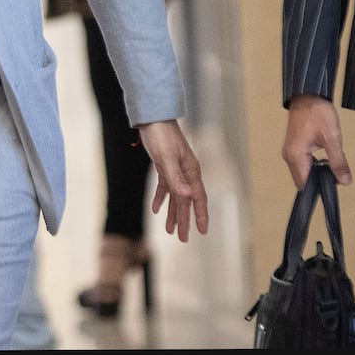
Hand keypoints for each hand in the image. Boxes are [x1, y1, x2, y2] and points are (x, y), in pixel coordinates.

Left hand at [136, 119, 209, 241]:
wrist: (152, 117)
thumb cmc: (161, 135)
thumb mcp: (166, 157)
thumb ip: (176, 177)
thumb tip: (187, 196)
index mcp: (190, 171)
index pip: (198, 198)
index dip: (200, 215)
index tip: (202, 231)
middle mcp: (185, 172)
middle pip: (186, 200)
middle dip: (184, 219)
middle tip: (182, 238)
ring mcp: (175, 169)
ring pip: (176, 196)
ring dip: (173, 212)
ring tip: (170, 230)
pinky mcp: (164, 165)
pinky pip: (165, 186)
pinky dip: (161, 198)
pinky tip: (156, 208)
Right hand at [282, 95, 351, 188]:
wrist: (307, 95)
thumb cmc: (317, 113)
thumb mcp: (332, 138)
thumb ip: (338, 162)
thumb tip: (344, 181)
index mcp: (296, 155)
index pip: (305, 183)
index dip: (318, 187)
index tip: (332, 185)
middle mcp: (289, 155)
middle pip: (303, 179)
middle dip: (319, 180)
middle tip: (335, 173)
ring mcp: (289, 150)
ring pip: (303, 172)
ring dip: (316, 172)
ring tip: (331, 163)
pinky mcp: (293, 146)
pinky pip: (302, 163)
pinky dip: (313, 165)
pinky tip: (324, 158)